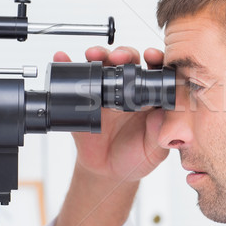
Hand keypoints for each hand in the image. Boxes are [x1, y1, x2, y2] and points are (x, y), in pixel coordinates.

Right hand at [53, 46, 169, 183]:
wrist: (108, 172)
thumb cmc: (137, 157)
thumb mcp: (154, 150)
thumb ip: (159, 132)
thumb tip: (162, 115)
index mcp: (151, 97)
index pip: (156, 71)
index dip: (156, 59)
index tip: (151, 56)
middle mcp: (130, 89)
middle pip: (129, 61)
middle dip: (125, 53)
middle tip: (120, 57)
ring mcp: (107, 92)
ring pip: (104, 64)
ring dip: (100, 54)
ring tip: (94, 55)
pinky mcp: (85, 99)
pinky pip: (75, 79)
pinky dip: (68, 64)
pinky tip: (63, 57)